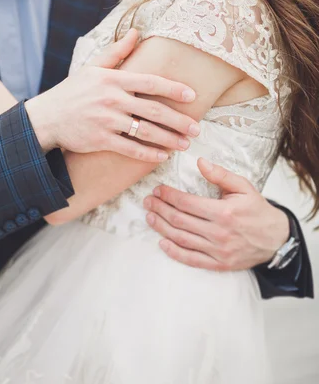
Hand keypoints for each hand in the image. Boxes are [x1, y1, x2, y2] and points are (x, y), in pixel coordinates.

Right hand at [26, 29, 198, 160]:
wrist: (46, 118)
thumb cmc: (72, 91)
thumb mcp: (92, 68)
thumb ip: (117, 52)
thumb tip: (136, 32)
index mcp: (113, 79)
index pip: (150, 82)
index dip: (173, 89)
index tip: (192, 95)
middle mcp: (112, 99)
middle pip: (153, 110)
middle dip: (178, 120)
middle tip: (196, 128)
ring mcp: (106, 121)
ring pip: (145, 131)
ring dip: (169, 139)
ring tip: (184, 143)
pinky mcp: (100, 140)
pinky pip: (130, 149)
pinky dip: (148, 154)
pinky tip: (162, 156)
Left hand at [144, 158, 289, 269]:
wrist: (276, 238)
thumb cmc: (257, 210)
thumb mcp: (243, 187)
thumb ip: (221, 174)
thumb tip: (200, 162)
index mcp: (224, 212)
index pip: (187, 203)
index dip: (169, 196)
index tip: (158, 190)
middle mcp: (219, 232)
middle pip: (180, 220)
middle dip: (160, 209)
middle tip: (148, 201)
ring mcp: (218, 251)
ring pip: (182, 239)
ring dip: (162, 228)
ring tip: (150, 217)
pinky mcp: (219, 264)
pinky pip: (192, 259)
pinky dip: (174, 252)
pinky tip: (162, 242)